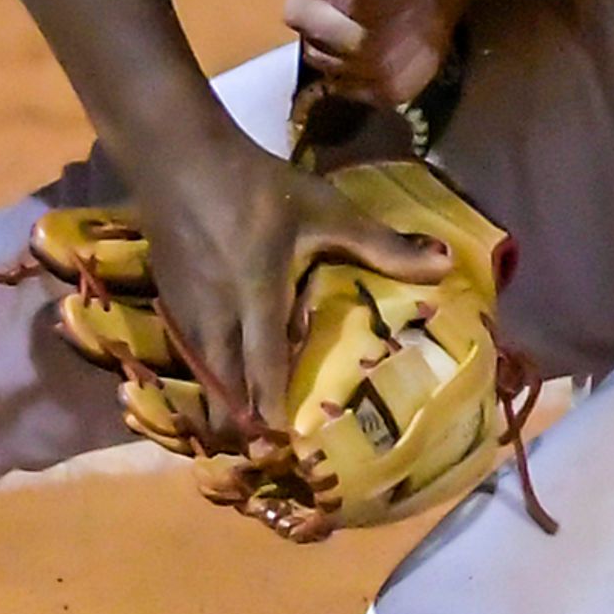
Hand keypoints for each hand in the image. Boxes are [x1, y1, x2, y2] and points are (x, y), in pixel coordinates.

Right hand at [123, 133, 453, 434]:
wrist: (176, 155)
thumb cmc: (256, 185)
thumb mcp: (323, 210)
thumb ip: (381, 244)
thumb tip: (443, 263)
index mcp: (257, 300)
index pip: (264, 374)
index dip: (276, 418)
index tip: (294, 453)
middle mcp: (217, 320)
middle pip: (224, 397)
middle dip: (246, 432)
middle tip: (276, 458)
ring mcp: (186, 316)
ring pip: (203, 384)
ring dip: (225, 411)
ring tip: (252, 437)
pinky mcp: (169, 307)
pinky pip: (189, 362)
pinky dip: (207, 384)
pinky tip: (225, 388)